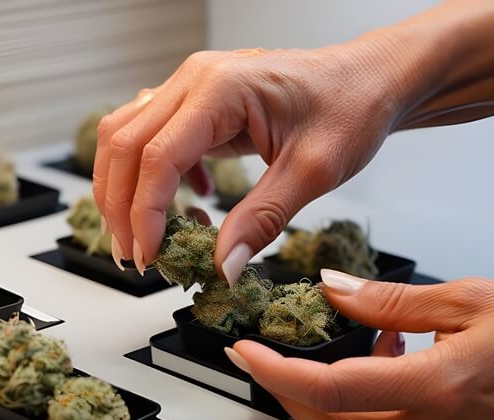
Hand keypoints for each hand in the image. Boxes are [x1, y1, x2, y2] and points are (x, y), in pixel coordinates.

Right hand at [91, 38, 412, 281]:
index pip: (157, 156)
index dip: (145, 213)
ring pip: (126, 136)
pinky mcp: (198, 102)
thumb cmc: (351, 107)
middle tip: (137, 258)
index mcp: (221, 88)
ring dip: (127, 190)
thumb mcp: (313, 172)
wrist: (372, 79)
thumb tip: (221, 266)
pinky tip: (195, 203)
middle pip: (124, 144)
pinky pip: (152, 137)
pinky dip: (155, 176)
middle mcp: (195, 79)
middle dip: (121, 207)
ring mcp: (192, 86)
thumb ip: (262, 219)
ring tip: (151, 237)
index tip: (152, 256)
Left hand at [225, 269, 493, 419]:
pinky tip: (381, 377)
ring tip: (344, 359)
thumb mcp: (467, 296)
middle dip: (291, 399)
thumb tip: (332, 290)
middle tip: (274, 362)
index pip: (333, 391)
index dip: (277, 374)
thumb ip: (389, 300)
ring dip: (328, 410)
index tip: (246, 353)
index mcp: (443, 388)